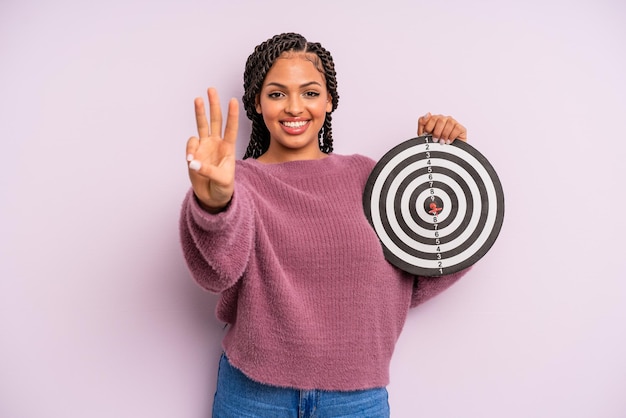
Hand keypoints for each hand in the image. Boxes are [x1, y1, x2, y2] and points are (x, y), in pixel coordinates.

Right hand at [186, 87, 238, 212]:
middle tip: (211, 89)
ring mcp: (204, 147)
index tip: (233, 100)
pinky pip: (190, 145)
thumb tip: (192, 161)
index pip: (231, 128)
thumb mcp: (222, 181)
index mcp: (228, 148)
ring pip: (201, 125)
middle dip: (214, 105)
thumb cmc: (223, 188)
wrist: (212, 197)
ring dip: (200, 112)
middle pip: (215, 120)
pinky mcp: (193, 153)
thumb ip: (208, 171)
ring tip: (198, 99)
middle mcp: (216, 143)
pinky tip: (192, 161)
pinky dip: (189, 150)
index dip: (232, 115)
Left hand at [417, 113, 466, 143]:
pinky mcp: (460, 128)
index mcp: (434, 119)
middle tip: (435, 140)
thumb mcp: (424, 135)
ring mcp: (452, 122)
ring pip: (449, 123)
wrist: (446, 155)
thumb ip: (422, 123)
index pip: (429, 117)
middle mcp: (443, 119)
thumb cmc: (435, 144)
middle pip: (440, 119)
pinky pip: (457, 128)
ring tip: (442, 142)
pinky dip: (452, 136)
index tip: (427, 135)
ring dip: (444, 134)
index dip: (427, 127)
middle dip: (436, 132)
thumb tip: (427, 114)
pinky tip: (448, 141)